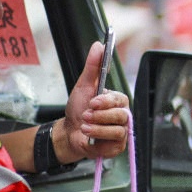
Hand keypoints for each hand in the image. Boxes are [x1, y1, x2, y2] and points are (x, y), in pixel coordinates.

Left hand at [59, 41, 129, 161]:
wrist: (69, 133)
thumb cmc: (77, 110)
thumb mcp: (83, 86)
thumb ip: (93, 66)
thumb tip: (99, 45)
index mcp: (117, 101)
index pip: (120, 99)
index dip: (106, 102)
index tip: (92, 102)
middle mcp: (123, 116)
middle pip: (120, 116)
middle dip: (99, 116)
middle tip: (85, 115)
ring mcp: (122, 132)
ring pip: (117, 130)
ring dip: (97, 128)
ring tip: (84, 126)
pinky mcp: (118, 146)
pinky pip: (114, 142)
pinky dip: (99, 139)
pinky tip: (89, 136)